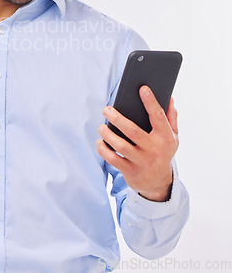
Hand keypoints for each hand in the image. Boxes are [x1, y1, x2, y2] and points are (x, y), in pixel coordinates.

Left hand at [96, 86, 178, 201]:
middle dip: (117, 118)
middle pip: (133, 131)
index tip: (142, 88)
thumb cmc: (162, 152)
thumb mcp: (172, 137)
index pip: (158, 116)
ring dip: (107, 134)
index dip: (150, 101)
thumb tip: (170, 98)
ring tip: (100, 127)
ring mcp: (142, 161)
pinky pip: (113, 159)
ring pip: (121, 146)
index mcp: (165, 137)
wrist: (159, 183)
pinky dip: (103, 149)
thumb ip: (171, 118)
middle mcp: (154, 149)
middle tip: (106, 110)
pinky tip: (99, 142)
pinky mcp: (130, 171)